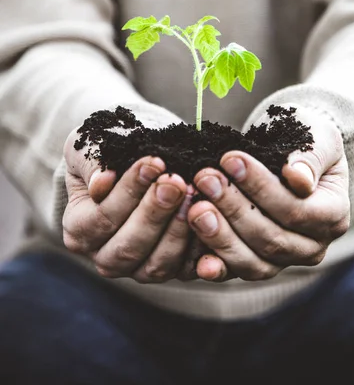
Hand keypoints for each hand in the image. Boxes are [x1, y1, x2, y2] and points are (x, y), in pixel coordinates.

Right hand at [62, 126, 193, 282]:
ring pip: (158, 264)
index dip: (128, 192)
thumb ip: (91, 163)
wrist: (137, 158)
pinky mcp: (172, 269)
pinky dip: (201, 248)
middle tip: (177, 181)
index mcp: (79, 230)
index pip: (102, 218)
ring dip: (178, 229)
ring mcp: (139, 268)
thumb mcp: (88, 146)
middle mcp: (106, 257)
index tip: (154, 162)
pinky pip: (187, 268)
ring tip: (195, 193)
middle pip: (129, 246)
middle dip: (156, 212)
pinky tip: (213, 218)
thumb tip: (100, 183)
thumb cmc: (108, 150)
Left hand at [187, 105, 349, 281]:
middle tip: (205, 178)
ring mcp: (284, 260)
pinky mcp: (256, 263)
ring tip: (196, 209)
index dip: (260, 187)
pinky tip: (198, 262)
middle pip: (271, 239)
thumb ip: (311, 157)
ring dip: (221, 237)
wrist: (292, 153)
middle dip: (234, 208)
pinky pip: (236, 272)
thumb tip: (297, 178)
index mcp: (333, 216)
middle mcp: (312, 246)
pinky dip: (217, 267)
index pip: (296, 210)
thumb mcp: (318, 138)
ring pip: (253, 262)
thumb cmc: (308, 140)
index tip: (230, 158)